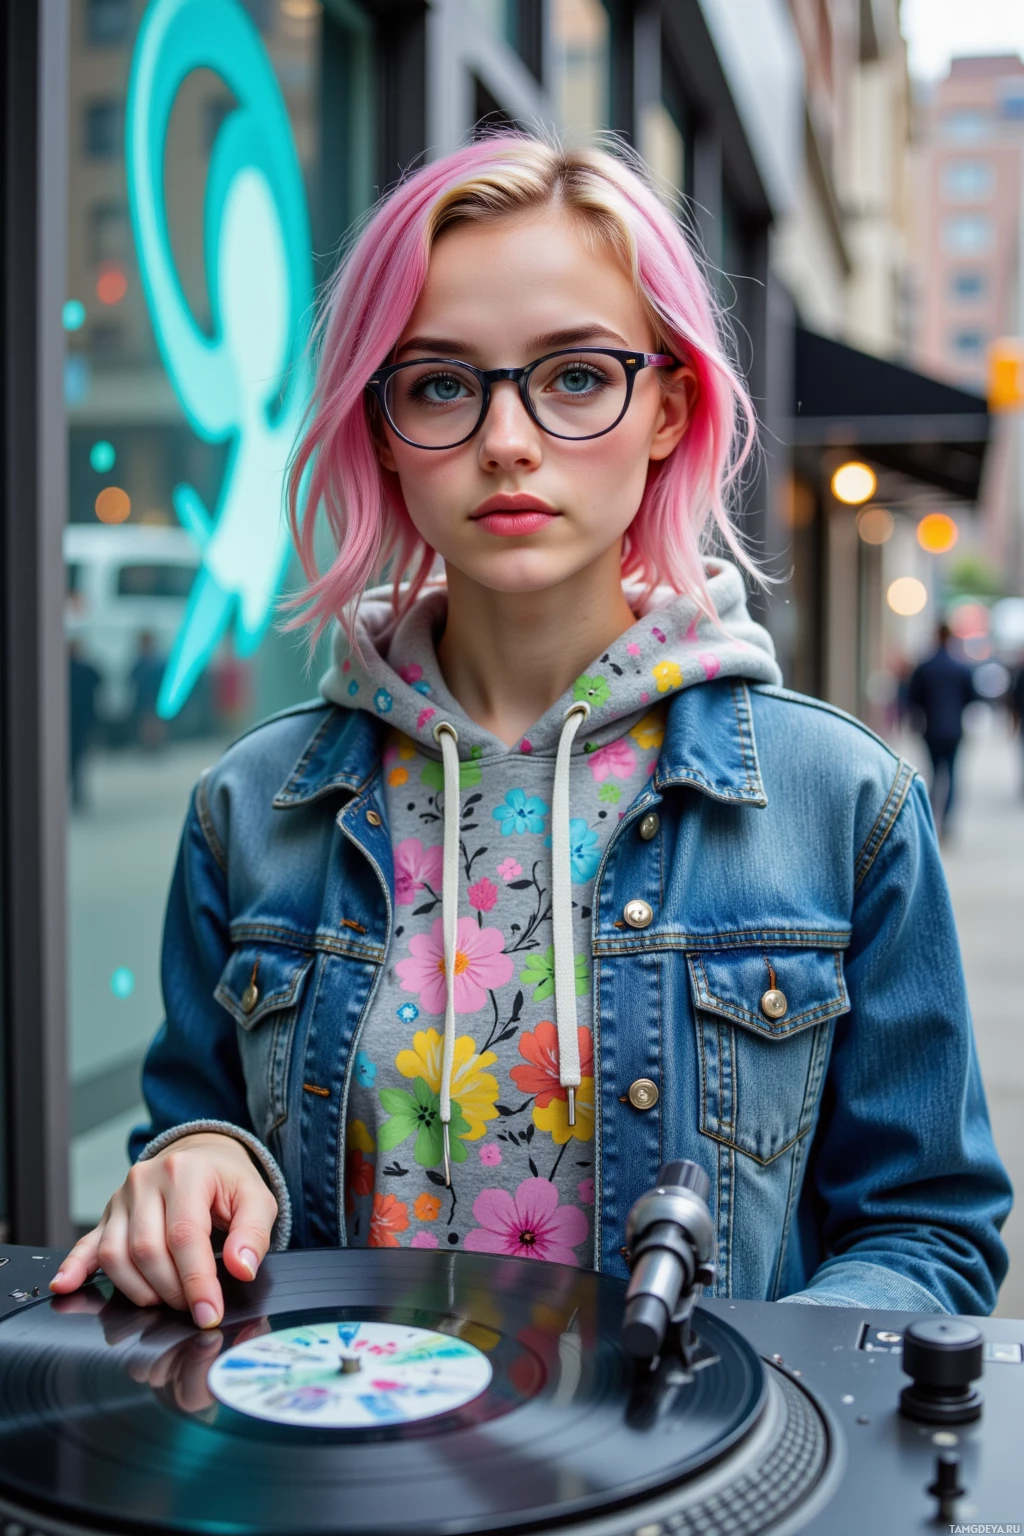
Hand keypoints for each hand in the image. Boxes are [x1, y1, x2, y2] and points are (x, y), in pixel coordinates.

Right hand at [48, 1132, 277, 1328]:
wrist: (203, 1157)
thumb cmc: (228, 1182)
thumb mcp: (256, 1199)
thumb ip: (253, 1234)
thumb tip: (241, 1268)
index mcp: (185, 1171)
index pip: (185, 1235)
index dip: (196, 1282)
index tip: (208, 1314)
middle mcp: (147, 1180)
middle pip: (147, 1250)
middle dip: (171, 1290)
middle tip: (192, 1306)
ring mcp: (122, 1198)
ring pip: (115, 1255)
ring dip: (139, 1290)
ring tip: (165, 1300)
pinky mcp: (107, 1216)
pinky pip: (87, 1245)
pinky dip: (75, 1268)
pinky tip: (65, 1286)